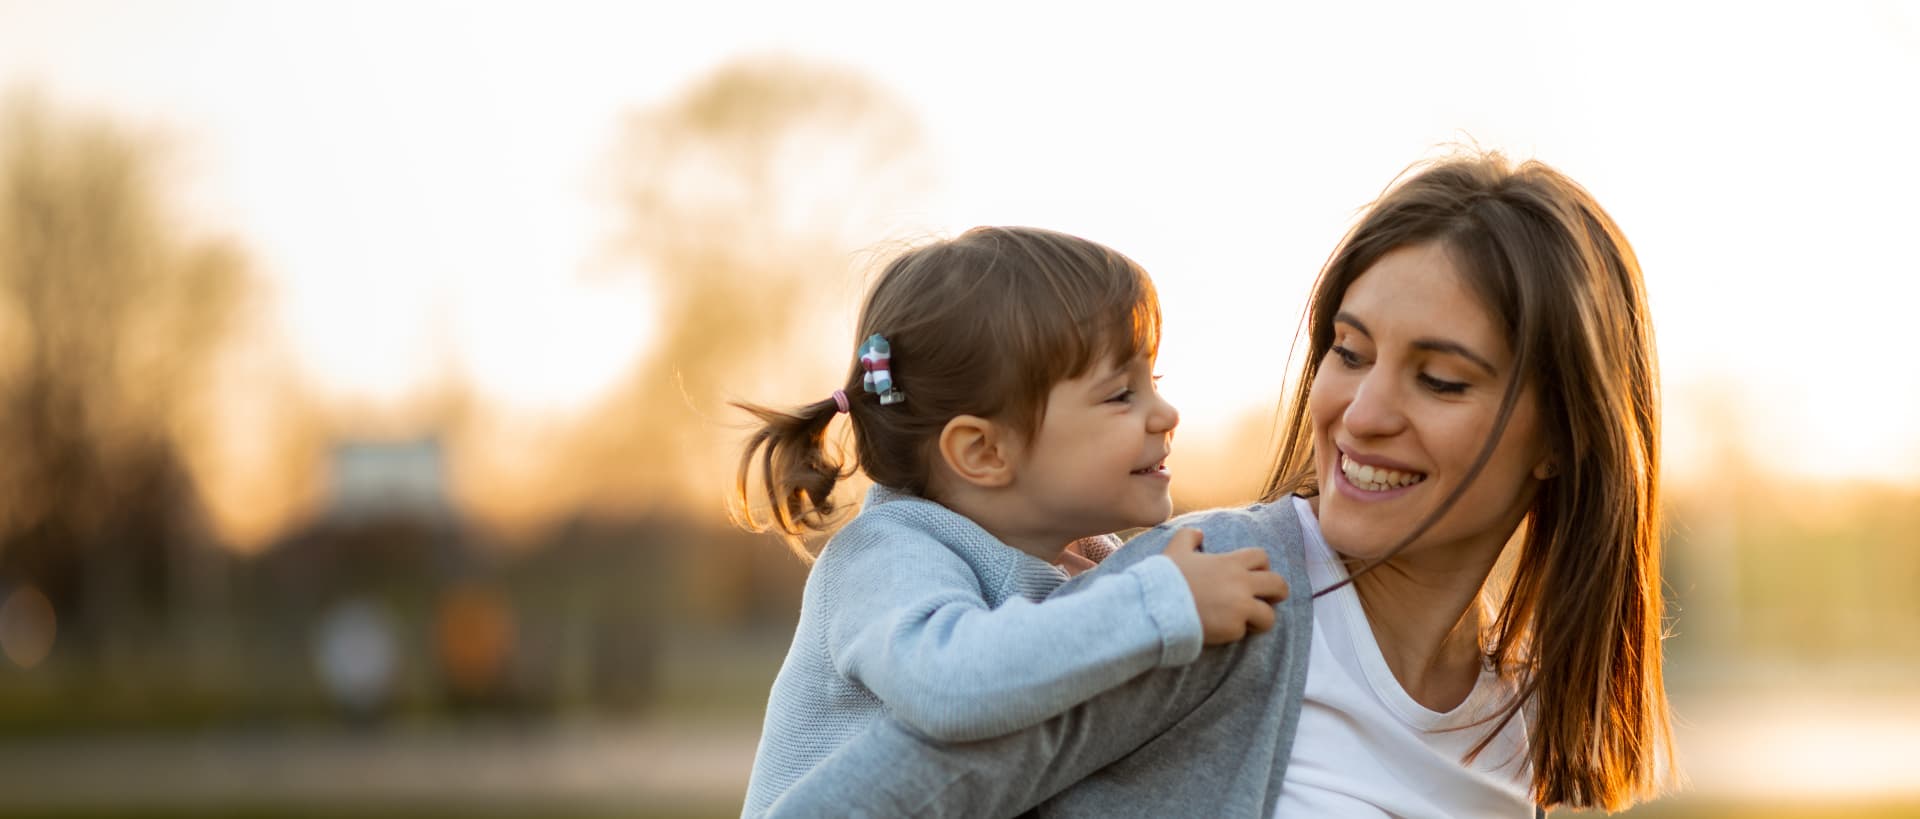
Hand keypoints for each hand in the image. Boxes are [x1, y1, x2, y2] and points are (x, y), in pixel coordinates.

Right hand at [1161, 528, 1290, 644]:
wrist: (1158, 606)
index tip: (1256, 575)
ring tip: (1249, 623)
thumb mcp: (1175, 549)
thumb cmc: (1166, 578)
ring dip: (1261, 619)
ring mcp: (1240, 606)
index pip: (1261, 557)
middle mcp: (1241, 583)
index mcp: (1230, 563)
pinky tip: (1222, 631)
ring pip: (1270, 615)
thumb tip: (1200, 533)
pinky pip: (1244, 632)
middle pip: (1278, 585)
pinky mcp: (1233, 628)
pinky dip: (1235, 633)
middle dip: (1278, 593)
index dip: (1262, 566)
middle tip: (1270, 600)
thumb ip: (1189, 536)